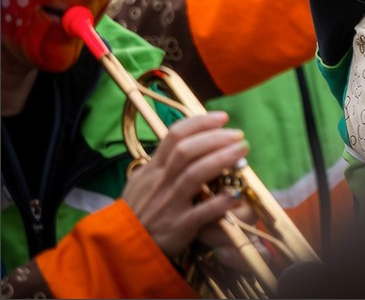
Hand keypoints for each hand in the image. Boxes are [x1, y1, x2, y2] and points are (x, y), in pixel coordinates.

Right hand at [121, 111, 248, 258]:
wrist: (122, 248)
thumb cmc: (140, 210)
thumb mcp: (143, 181)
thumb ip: (164, 162)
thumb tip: (190, 141)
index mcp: (154, 168)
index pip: (175, 135)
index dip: (201, 123)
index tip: (222, 118)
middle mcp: (161, 182)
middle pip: (187, 151)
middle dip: (215, 138)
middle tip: (238, 135)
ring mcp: (169, 204)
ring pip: (194, 175)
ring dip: (221, 160)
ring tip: (242, 151)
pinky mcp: (178, 226)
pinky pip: (201, 212)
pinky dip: (219, 202)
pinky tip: (235, 194)